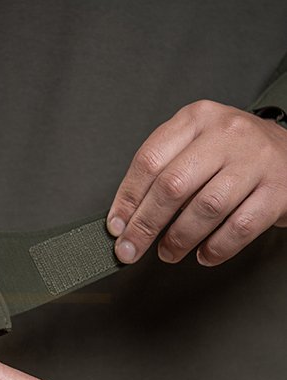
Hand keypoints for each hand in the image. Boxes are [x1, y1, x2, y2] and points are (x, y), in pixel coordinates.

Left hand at [107, 100, 286, 265]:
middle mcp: (226, 134)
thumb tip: (125, 219)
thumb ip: (162, 173)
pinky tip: (204, 254)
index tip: (116, 227)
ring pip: (206, 207)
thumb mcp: (194, 146)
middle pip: (172, 186)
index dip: (127, 199)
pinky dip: (216, 248)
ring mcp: (256, 160)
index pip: (149, 161)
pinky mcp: (280, 190)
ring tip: (168, 253)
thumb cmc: (232, 155)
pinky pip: (240, 227)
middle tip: (131, 249)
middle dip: (145, 225)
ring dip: (179, 239)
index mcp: (196, 119)